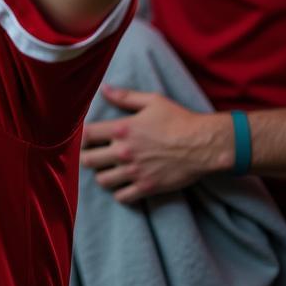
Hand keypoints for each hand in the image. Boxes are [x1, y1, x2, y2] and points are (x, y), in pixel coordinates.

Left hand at [81, 86, 232, 203]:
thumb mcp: (152, 100)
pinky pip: (122, 197)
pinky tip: (124, 184)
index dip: (81, 136)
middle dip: (87, 157)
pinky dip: (120, 192)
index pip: (86, 135)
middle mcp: (124, 152)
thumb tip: (104, 88)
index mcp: (122, 129)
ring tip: (108, 170)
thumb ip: (125, 96)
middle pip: (88, 160)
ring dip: (102, 175)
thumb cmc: (179, 120)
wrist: (204, 145)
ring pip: (102, 180)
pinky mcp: (147, 187)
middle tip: (93, 156)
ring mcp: (135, 172)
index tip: (85, 138)